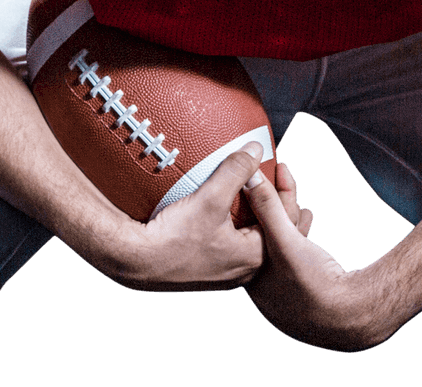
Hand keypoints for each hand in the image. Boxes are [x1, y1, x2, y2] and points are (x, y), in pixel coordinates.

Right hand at [111, 143, 303, 291]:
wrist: (135, 262)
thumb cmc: (174, 237)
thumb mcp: (211, 198)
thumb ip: (237, 171)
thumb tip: (257, 148)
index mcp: (253, 258)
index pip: (283, 222)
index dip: (286, 192)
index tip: (281, 167)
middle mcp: (244, 271)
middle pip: (270, 230)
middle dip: (274, 202)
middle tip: (275, 176)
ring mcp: (226, 272)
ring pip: (251, 237)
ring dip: (254, 213)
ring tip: (252, 188)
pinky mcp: (209, 269)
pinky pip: (233, 242)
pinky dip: (237, 223)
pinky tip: (226, 207)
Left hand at [244, 164, 380, 351]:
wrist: (353, 316)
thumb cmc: (314, 283)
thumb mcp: (285, 240)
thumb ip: (267, 207)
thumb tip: (249, 176)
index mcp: (252, 280)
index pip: (252, 231)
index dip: (261, 199)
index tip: (268, 174)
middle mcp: (266, 290)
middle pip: (270, 235)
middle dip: (279, 204)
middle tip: (283, 173)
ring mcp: (286, 294)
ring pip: (286, 244)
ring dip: (292, 217)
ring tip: (295, 192)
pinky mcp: (306, 294)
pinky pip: (298, 255)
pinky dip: (301, 234)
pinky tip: (306, 219)